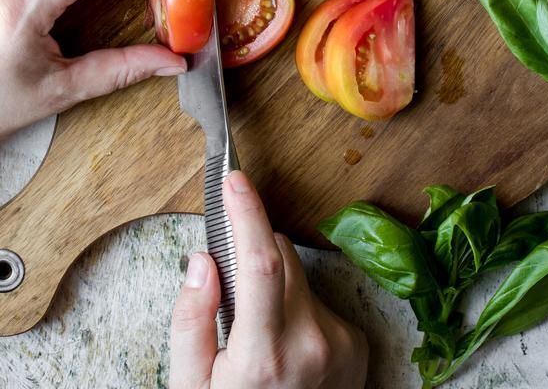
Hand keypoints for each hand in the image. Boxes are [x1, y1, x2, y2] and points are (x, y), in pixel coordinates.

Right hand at [170, 172, 367, 388]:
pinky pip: (318, 300)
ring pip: (299, 275)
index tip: (234, 179)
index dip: (246, 211)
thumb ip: (191, 320)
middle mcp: (310, 344)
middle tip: (230, 287)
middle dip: (252, 252)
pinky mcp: (356, 346)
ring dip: (276, 283)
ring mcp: (338, 345)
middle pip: (280, 257)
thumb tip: (203, 260)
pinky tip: (287, 346)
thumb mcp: (191, 385)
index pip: (258, 261)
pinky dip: (299, 308)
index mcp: (263, 353)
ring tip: (260, 331)